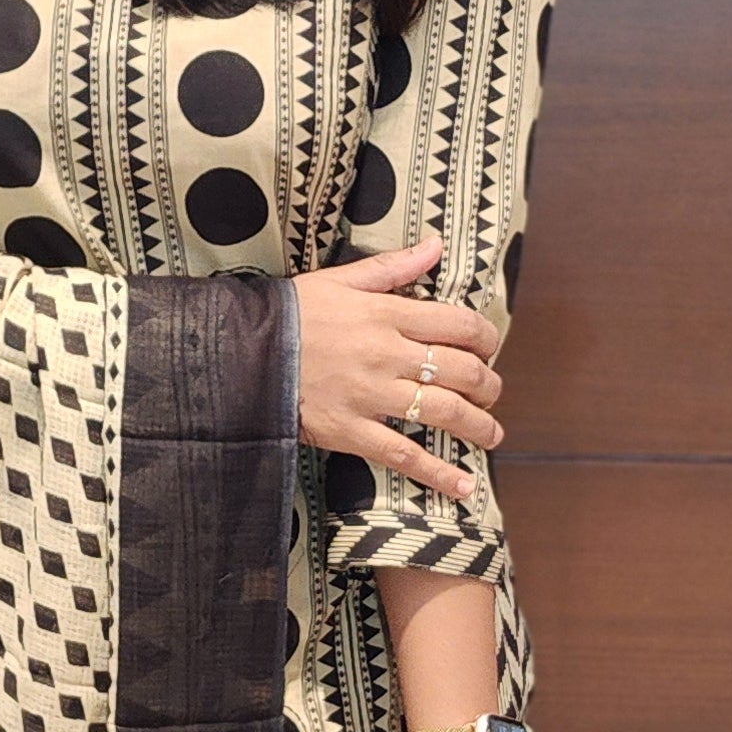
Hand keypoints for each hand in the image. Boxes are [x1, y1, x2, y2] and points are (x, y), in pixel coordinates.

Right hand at [293, 237, 501, 511]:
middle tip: (491, 394)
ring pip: (443, 412)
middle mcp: (387, 354)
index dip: (486, 340)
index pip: (459, 325)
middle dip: (488, 385)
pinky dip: (438, 473)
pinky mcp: (350, 431)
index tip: (489, 350)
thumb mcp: (340, 279)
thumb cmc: (291, 313)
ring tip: (491, 433)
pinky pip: (403, 455)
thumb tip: (435, 245)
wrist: (240, 351)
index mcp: (387, 313)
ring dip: (477, 426)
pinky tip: (462, 485)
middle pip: (461, 371)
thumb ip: (394, 266)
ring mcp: (370, 395)